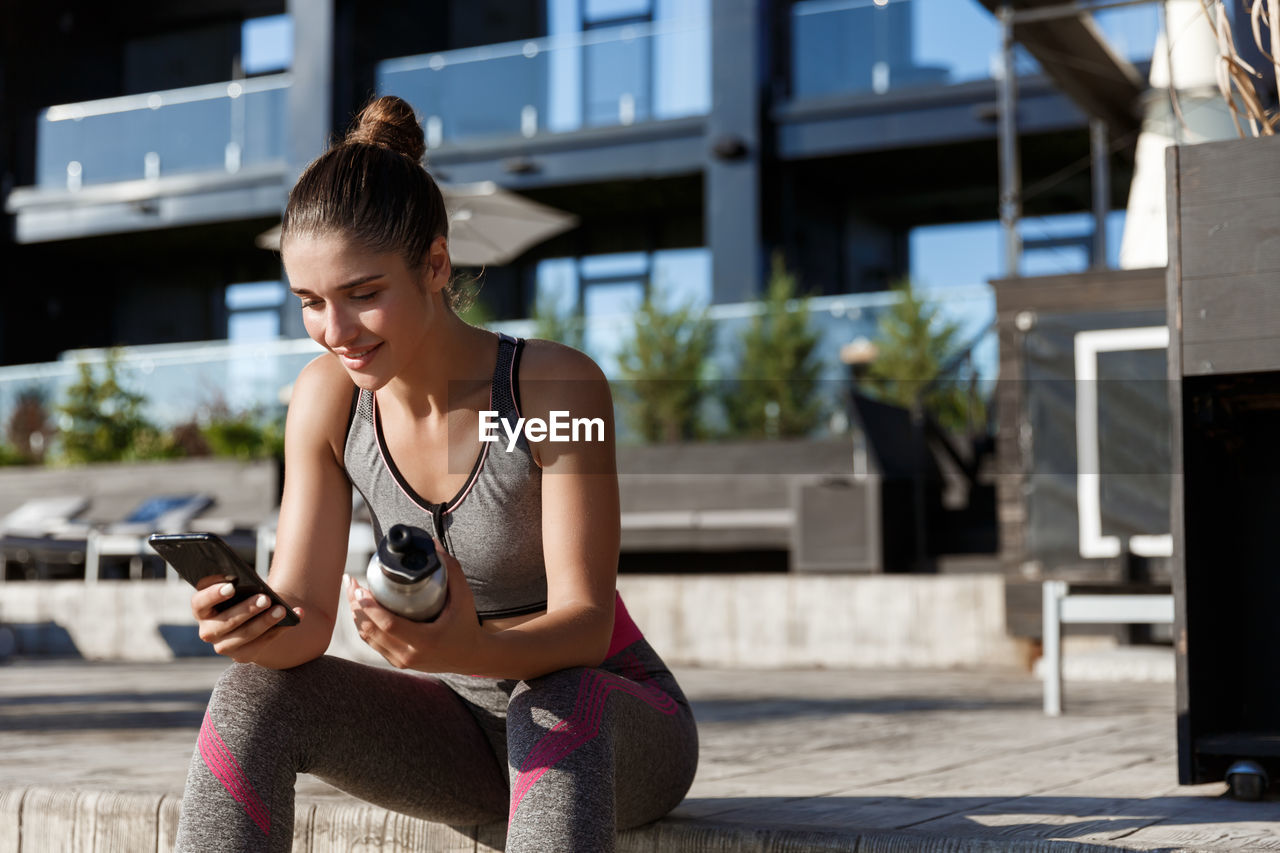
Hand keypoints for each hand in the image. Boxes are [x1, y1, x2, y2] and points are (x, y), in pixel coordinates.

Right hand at [191, 575, 302, 661]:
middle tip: (266, 599)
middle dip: (247, 610)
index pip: (200, 603)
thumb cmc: (242, 594)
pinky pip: (261, 645)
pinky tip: (294, 617)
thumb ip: (238, 584)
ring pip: (245, 636)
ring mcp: (223, 646)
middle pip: (226, 622)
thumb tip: (252, 581)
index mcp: (201, 610)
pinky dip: (279, 630)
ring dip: (265, 622)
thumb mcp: (238, 587)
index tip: (231, 587)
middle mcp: (208, 631)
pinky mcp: (241, 655)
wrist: (253, 615)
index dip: (213, 595)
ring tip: (282, 609)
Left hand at [347, 542, 482, 671]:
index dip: (370, 607)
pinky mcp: (397, 661)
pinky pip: (373, 642)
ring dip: (356, 614)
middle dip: (356, 605)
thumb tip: (433, 545)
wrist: (471, 657)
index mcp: (425, 641)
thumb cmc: (466, 625)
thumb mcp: (464, 597)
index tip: (360, 588)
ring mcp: (401, 661)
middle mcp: (409, 655)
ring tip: (352, 592)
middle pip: (370, 630)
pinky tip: (361, 609)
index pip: (388, 625)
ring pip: (367, 637)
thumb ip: (451, 570)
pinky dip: (364, 625)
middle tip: (351, 583)